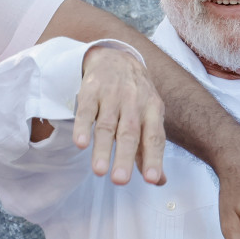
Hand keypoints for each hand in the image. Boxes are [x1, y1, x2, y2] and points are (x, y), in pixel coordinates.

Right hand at [73, 44, 167, 184]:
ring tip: (99, 171)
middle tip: (120, 181)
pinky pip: (86, 110)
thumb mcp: (149, 117)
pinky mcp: (91, 90)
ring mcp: (112, 96)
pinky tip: (80, 144)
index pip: (154, 138)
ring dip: (102, 148)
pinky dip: (83, 127)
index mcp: (152, 111)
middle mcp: (134, 103)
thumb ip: (149, 150)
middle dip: (125, 158)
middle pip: (130, 133)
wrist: (117, 57)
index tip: (151, 179)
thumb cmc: (135, 96)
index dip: (153, 159)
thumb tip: (158, 181)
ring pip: (107, 125)